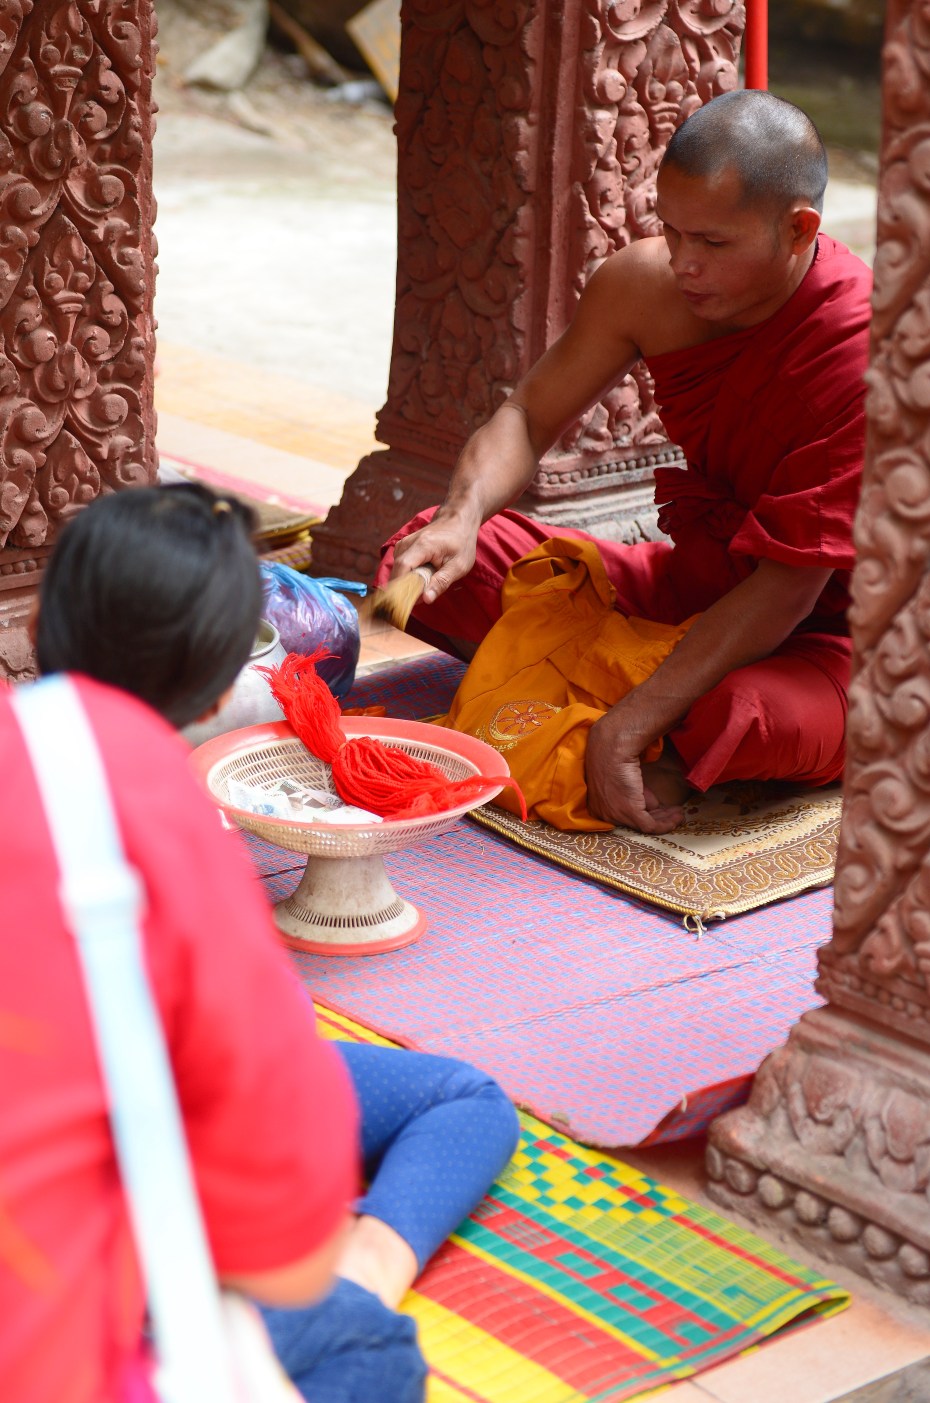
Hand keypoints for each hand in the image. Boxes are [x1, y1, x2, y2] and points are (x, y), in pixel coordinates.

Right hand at [391, 508, 479, 602]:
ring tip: (423, 587)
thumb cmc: (461, 543)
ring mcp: (403, 544)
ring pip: (397, 571)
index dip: (400, 588)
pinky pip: (399, 568)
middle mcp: (408, 543)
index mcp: (422, 546)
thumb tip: (426, 599)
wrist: (457, 521)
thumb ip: (441, 582)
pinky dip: (407, 577)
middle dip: (404, 590)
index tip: (405, 605)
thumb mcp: (459, 565)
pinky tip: (420, 580)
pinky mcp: (402, 548)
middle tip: (420, 600)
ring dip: (407, 584)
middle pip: (397, 572)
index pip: (402, 568)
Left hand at [585, 711, 683, 833]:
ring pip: (644, 824)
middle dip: (657, 817)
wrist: (613, 747)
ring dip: (665, 819)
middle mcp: (603, 814)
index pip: (624, 814)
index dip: (644, 811)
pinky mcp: (630, 812)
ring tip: (679, 813)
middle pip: (635, 821)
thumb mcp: (624, 779)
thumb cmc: (614, 755)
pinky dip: (666, 823)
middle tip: (673, 813)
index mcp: (597, 804)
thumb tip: (651, 804)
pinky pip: (650, 826)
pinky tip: (678, 815)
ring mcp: (615, 815)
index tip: (659, 807)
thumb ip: (636, 793)